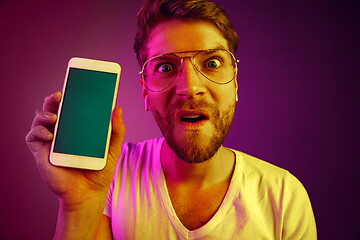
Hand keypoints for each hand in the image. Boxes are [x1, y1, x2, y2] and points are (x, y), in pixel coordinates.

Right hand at [25, 91, 125, 207]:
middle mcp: (64, 132)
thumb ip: (116, 131)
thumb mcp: (112, 149)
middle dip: (54, 99)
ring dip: (44, 113)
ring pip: (41, 120)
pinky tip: (50, 134)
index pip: (72, 108)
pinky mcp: (42, 153)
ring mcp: (51, 142)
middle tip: (60, 94)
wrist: (89, 194)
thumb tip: (118, 109)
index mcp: (78, 129)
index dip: (71, 96)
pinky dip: (38, 132)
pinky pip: (33, 137)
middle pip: (54, 110)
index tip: (75, 85)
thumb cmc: (100, 171)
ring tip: (54, 115)